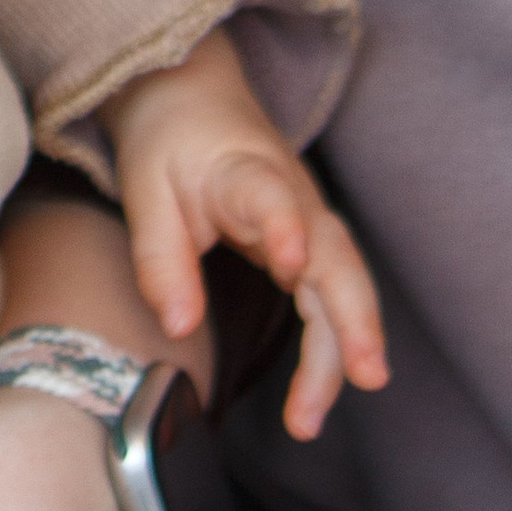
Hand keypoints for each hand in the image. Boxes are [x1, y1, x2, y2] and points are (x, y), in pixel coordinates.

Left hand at [103, 29, 389, 437]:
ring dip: (343, 350)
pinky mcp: (310, 245)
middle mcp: (292, 199)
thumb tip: (178, 328)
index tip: (290, 260)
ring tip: (310, 416)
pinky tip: (318, 394)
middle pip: (335, 257)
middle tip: (366, 374)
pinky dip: (332, 346)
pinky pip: (332, 297)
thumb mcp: (146, 189)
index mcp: (244, 172)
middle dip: (353, 317)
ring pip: (343, 287)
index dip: (283, 227)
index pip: (270, 197)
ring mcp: (309, 222)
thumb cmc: (169, 140)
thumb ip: (160, 257)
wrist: (192, 94)